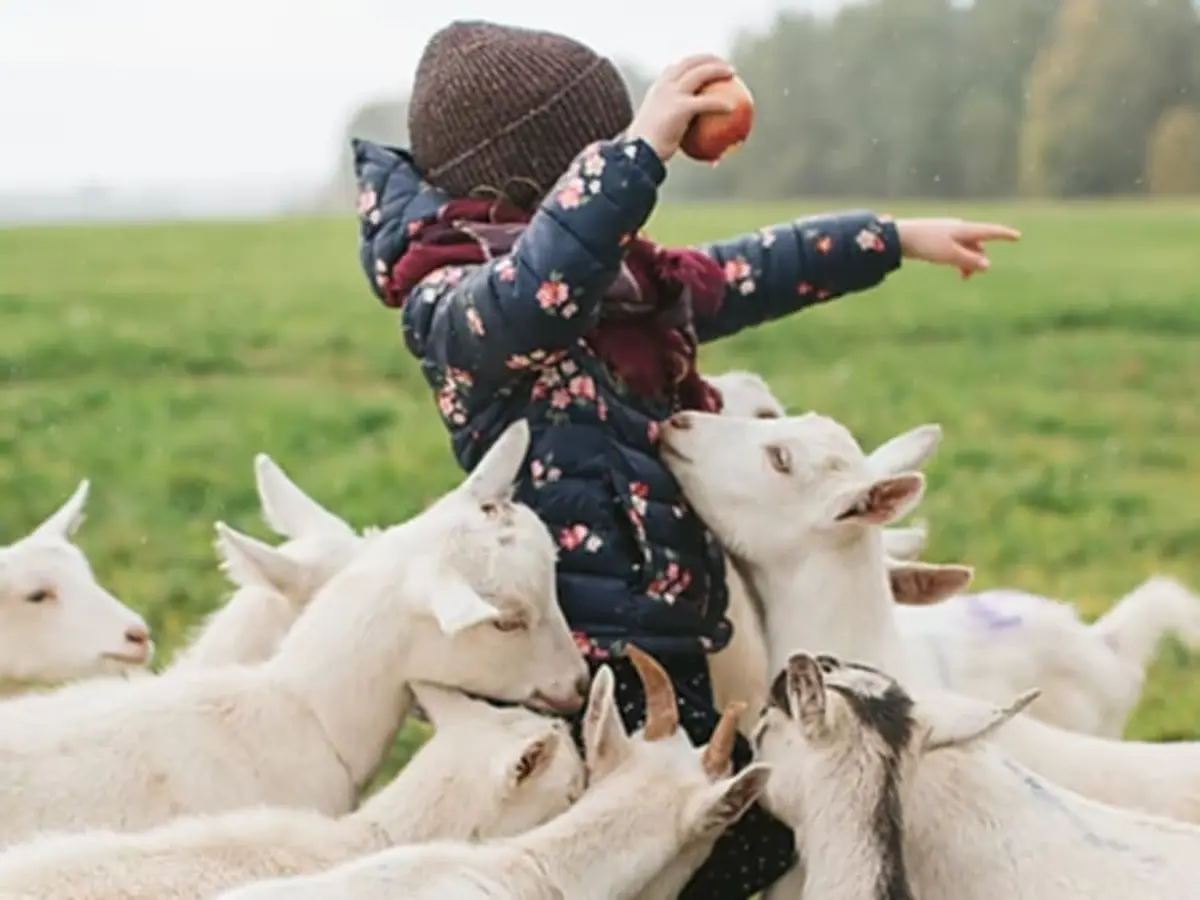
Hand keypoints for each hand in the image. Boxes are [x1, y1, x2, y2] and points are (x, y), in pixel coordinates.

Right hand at [626, 55, 736, 161]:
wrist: (639, 153)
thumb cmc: (646, 151)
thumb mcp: (656, 135)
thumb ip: (672, 132)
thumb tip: (685, 140)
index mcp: (657, 90)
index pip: (674, 69)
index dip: (690, 64)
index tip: (703, 65)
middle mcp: (664, 86)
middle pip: (689, 63)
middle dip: (708, 58)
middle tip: (723, 65)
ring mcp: (672, 94)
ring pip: (700, 73)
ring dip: (718, 70)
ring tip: (732, 73)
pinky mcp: (681, 107)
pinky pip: (707, 102)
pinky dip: (721, 104)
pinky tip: (733, 108)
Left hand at [896, 218, 1021, 278]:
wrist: (900, 237)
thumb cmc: (926, 244)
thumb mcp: (950, 255)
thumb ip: (969, 261)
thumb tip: (987, 265)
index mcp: (964, 230)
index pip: (990, 231)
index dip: (1004, 235)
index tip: (1018, 236)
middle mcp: (959, 228)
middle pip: (977, 244)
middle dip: (978, 260)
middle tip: (965, 277)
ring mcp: (948, 233)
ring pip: (966, 249)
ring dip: (967, 262)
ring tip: (962, 277)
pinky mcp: (938, 238)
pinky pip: (955, 249)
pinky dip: (958, 259)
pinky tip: (954, 268)